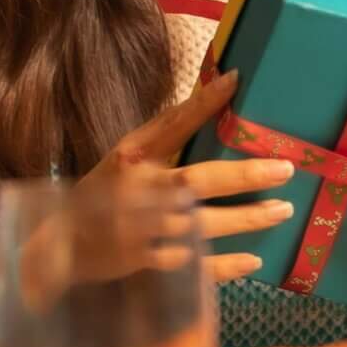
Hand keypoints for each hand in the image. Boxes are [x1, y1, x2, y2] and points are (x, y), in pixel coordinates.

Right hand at [87, 70, 296, 284]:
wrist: (61, 245)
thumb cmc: (102, 195)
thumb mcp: (123, 159)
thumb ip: (162, 137)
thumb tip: (211, 98)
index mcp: (132, 158)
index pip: (170, 125)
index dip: (202, 104)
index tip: (235, 80)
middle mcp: (138, 191)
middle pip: (196, 181)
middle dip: (243, 176)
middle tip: (285, 169)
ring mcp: (141, 229)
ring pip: (202, 225)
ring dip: (245, 219)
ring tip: (283, 210)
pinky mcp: (144, 263)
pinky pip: (192, 266)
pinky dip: (224, 265)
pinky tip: (254, 260)